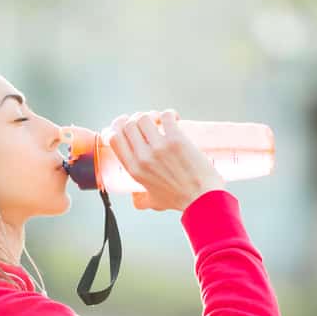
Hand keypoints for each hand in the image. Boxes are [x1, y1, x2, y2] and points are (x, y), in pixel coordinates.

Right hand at [107, 109, 225, 211]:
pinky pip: (166, 116)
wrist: (202, 199)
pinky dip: (169, 114)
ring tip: (161, 121)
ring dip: (152, 115)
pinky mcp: (176, 140)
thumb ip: (141, 200)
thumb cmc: (180, 200)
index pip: (114, 139)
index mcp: (134, 170)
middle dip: (135, 118)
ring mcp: (159, 147)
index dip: (116, 127)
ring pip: (144, 117)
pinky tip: (175, 119)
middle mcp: (142, 157)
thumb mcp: (153, 201)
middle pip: (128, 124)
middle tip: (147, 122)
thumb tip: (135, 199)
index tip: (125, 124)